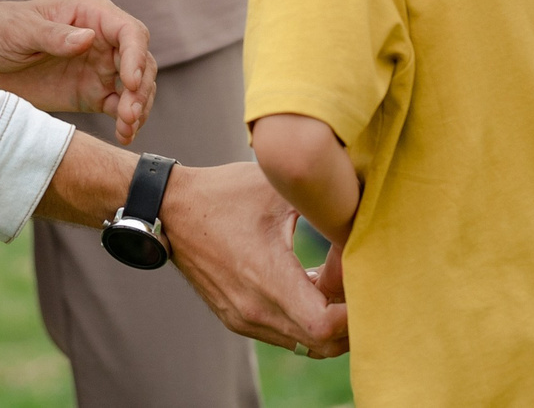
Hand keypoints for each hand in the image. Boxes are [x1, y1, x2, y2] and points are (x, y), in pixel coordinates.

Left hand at [0, 0, 155, 142]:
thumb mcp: (18, 29)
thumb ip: (52, 35)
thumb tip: (89, 38)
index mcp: (90, 14)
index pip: (129, 31)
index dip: (136, 56)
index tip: (128, 83)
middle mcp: (101, 39)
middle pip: (141, 61)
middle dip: (141, 88)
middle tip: (128, 113)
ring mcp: (98, 68)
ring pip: (136, 86)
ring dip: (139, 106)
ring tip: (126, 127)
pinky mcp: (91, 94)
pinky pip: (119, 107)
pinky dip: (127, 121)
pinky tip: (124, 135)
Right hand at [163, 161, 350, 356]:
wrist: (168, 209)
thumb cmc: (223, 193)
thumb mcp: (277, 188)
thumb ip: (322, 204)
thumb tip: (365, 216)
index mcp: (266, 278)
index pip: (325, 327)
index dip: (354, 315)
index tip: (365, 286)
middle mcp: (254, 309)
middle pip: (321, 345)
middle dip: (347, 324)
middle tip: (360, 288)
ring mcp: (242, 318)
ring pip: (303, 344)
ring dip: (325, 323)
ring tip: (334, 285)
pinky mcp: (235, 317)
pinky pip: (282, 335)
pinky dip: (303, 320)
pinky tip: (308, 285)